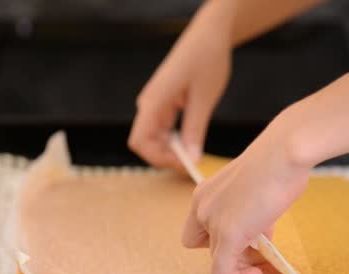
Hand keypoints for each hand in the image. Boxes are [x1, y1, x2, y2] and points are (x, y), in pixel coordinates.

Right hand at [128, 13, 231, 169]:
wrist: (209, 35)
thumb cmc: (207, 59)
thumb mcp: (204, 98)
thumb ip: (196, 130)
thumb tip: (193, 159)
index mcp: (154, 101)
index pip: (140, 141)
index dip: (158, 159)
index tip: (185, 164)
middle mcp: (149, 104)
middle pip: (145, 143)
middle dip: (165, 157)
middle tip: (193, 163)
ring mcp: (155, 104)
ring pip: (154, 138)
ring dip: (171, 150)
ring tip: (195, 154)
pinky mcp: (163, 103)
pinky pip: (163, 129)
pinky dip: (175, 140)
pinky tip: (191, 141)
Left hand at [181, 122, 311, 273]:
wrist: (283, 153)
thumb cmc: (276, 163)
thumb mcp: (254, 189)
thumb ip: (248, 212)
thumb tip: (259, 232)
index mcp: (204, 194)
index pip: (198, 228)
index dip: (219, 239)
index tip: (250, 237)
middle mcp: (201, 208)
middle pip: (205, 246)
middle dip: (231, 252)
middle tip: (261, 250)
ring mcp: (213, 222)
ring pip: (217, 260)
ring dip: (243, 267)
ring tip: (270, 264)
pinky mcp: (228, 235)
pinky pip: (223, 271)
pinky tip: (264, 273)